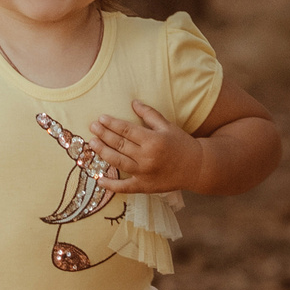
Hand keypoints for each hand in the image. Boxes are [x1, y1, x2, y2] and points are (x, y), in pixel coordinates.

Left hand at [88, 101, 205, 194]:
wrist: (197, 167)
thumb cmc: (181, 144)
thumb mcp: (167, 126)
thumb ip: (149, 114)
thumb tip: (133, 102)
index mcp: (153, 140)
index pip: (126, 130)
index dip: (112, 124)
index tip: (101, 118)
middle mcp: (147, 157)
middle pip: (119, 144)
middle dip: (103, 135)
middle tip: (92, 127)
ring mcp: (145, 173)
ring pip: (118, 162)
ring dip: (103, 153)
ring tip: (92, 143)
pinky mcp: (144, 186)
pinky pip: (124, 187)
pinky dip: (111, 185)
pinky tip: (98, 179)